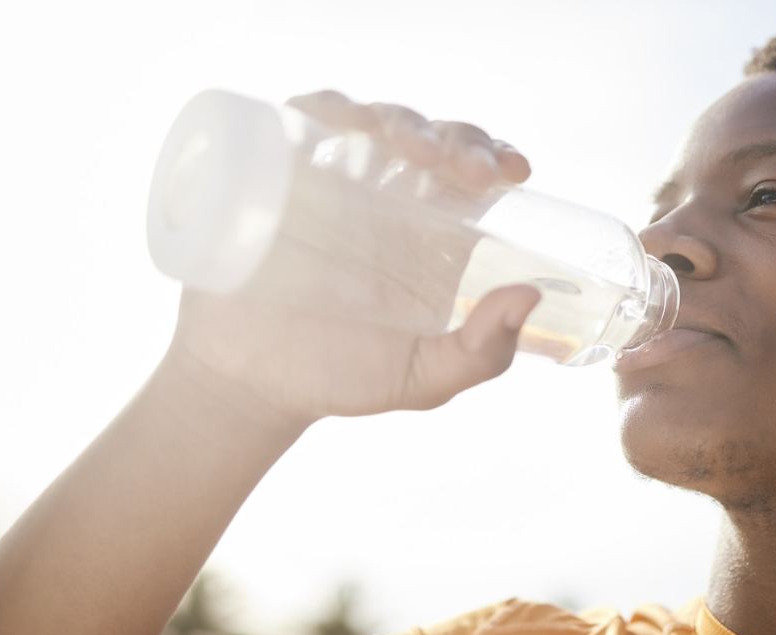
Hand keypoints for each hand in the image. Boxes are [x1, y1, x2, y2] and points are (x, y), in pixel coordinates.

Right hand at [164, 91, 540, 426]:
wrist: (246, 384)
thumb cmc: (338, 379)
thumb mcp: (421, 378)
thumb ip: (481, 354)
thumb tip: (529, 298)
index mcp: (430, 234)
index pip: (473, 174)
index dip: (497, 157)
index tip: (514, 171)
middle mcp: (385, 198)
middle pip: (433, 139)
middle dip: (458, 139)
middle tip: (469, 169)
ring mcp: (329, 181)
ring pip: (373, 121)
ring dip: (399, 120)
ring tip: (411, 150)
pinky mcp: (276, 174)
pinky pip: (300, 121)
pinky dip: (323, 109)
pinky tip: (341, 124)